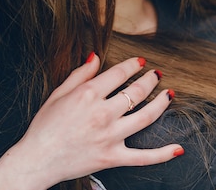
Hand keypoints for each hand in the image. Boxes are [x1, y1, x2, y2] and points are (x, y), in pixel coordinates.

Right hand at [0, 54, 180, 189]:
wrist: (37, 160)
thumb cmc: (44, 127)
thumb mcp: (58, 94)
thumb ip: (79, 74)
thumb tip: (95, 56)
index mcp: (88, 95)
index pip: (119, 73)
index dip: (133, 64)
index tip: (140, 61)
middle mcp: (102, 113)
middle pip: (137, 92)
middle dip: (151, 80)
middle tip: (157, 74)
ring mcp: (110, 136)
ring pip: (146, 117)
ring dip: (162, 103)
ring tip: (169, 94)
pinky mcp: (113, 157)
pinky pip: (144, 157)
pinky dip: (163, 154)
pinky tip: (178, 147)